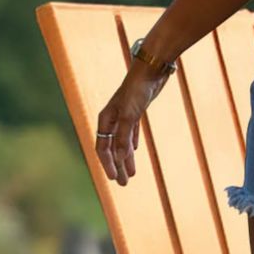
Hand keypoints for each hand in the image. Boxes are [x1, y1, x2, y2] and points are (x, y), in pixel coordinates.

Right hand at [95, 63, 171, 185]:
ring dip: (126, 158)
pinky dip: (131, 144)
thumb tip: (119, 159)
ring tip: (131, 174)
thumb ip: (124, 137)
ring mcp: (124, 115)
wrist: (151, 69)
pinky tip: (134, 151)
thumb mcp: (131, 115)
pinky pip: (130, 132)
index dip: (108, 164)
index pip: (103, 147)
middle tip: (123, 184)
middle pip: (111, 148)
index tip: (115, 179)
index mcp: (105, 119)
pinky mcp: (136, 111)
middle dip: (117, 166)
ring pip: (122, 142)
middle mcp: (112, 118)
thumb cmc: (138, 90)